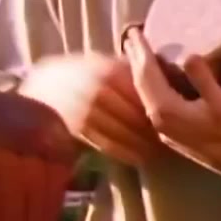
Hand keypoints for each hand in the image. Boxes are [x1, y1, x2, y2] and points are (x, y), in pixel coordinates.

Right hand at [19, 52, 164, 166]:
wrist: (45, 86)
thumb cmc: (82, 74)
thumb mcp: (104, 62)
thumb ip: (130, 69)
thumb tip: (165, 73)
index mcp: (108, 70)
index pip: (143, 93)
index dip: (160, 107)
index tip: (175, 117)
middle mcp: (98, 89)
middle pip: (136, 115)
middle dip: (154, 129)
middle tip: (171, 140)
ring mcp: (87, 110)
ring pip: (124, 132)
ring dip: (143, 145)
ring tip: (158, 152)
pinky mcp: (78, 129)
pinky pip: (108, 145)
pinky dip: (125, 153)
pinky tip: (139, 158)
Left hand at [123, 27, 220, 179]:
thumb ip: (203, 79)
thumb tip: (190, 55)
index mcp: (166, 109)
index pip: (147, 74)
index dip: (140, 51)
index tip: (134, 31)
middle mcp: (157, 119)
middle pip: (140, 83)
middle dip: (135, 58)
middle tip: (130, 35)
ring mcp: (161, 127)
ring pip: (143, 93)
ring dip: (139, 71)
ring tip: (136, 52)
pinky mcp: (168, 131)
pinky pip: (150, 101)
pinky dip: (147, 85)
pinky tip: (150, 77)